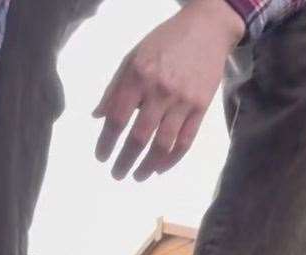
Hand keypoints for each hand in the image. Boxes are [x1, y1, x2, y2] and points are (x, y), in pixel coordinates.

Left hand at [93, 0, 243, 181]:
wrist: (207, 28)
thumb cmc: (165, 41)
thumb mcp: (133, 56)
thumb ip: (115, 88)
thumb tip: (98, 117)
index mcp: (139, 76)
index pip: (118, 118)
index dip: (107, 142)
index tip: (101, 157)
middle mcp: (160, 91)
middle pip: (139, 137)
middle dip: (125, 161)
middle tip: (116, 174)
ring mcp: (183, 101)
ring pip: (163, 145)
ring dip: (147, 166)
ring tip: (137, 176)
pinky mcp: (201, 108)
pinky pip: (185, 142)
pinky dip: (171, 160)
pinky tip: (159, 169)